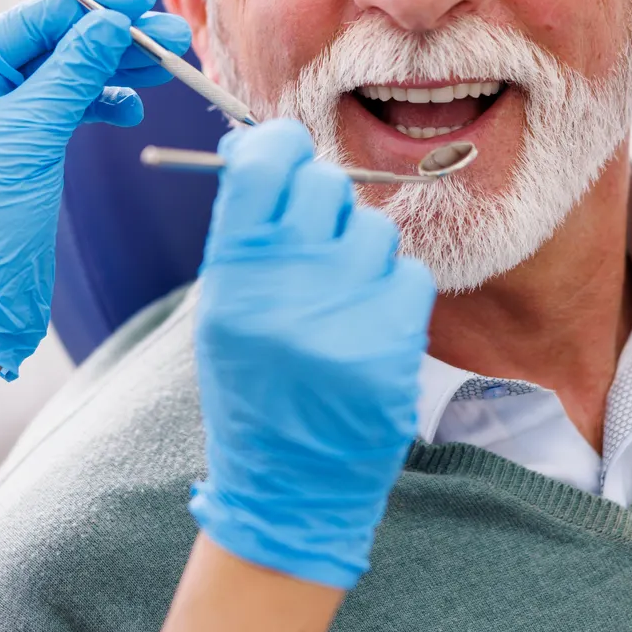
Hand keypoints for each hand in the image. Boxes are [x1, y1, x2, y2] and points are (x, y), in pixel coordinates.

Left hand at [0, 0, 192, 377]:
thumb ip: (74, 71)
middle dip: (114, 38)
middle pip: (55, 45)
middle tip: (171, 33)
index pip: (30, 23)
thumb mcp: (33, 133)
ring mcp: (2, 119)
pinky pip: (72, 109)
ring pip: (70, 76)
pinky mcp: (28, 149)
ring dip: (119, 68)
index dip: (87, 6)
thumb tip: (110, 21)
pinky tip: (132, 107)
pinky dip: (105, 104)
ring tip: (170, 63)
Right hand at [189, 120, 434, 588]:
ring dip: (361, 252)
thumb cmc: (252, 387)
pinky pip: (409, 273)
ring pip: (374, 228)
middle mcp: (287, 288)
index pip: (264, 164)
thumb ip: (243, 232)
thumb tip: (262, 146)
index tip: (285, 153)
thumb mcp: (223, 310)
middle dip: (323, 203)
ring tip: (339, 300)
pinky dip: (392, 292)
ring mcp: (345, 314)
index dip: (278, 146)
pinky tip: (367, 326)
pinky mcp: (394, 343)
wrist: (287, 485)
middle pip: (324, 185)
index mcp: (232, 275)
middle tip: (315, 239)